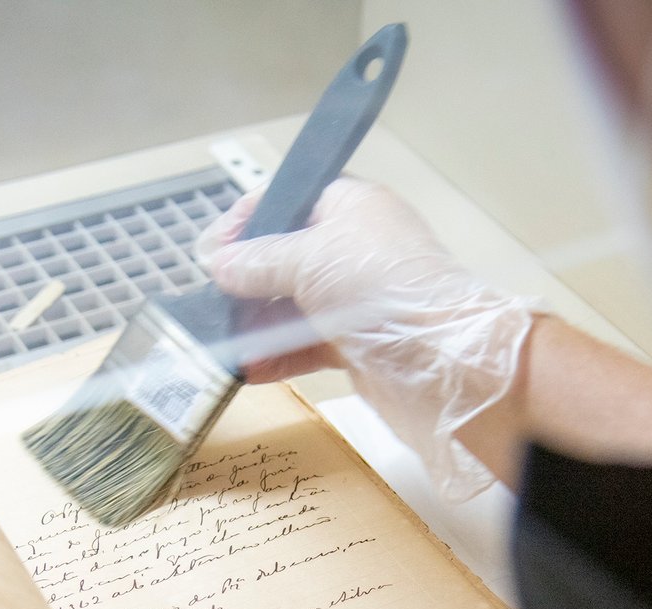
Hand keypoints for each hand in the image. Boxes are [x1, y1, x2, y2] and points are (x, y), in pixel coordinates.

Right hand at [197, 178, 536, 498]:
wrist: (441, 356)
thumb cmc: (380, 286)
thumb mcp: (309, 258)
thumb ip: (259, 260)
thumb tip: (219, 263)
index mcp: (352, 206)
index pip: (290, 198)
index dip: (247, 219)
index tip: (211, 249)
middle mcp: (355, 248)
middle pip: (287, 255)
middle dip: (247, 277)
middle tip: (210, 296)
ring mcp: (356, 297)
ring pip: (294, 303)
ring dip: (256, 321)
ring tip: (220, 337)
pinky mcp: (358, 341)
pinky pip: (306, 343)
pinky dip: (277, 355)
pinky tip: (246, 368)